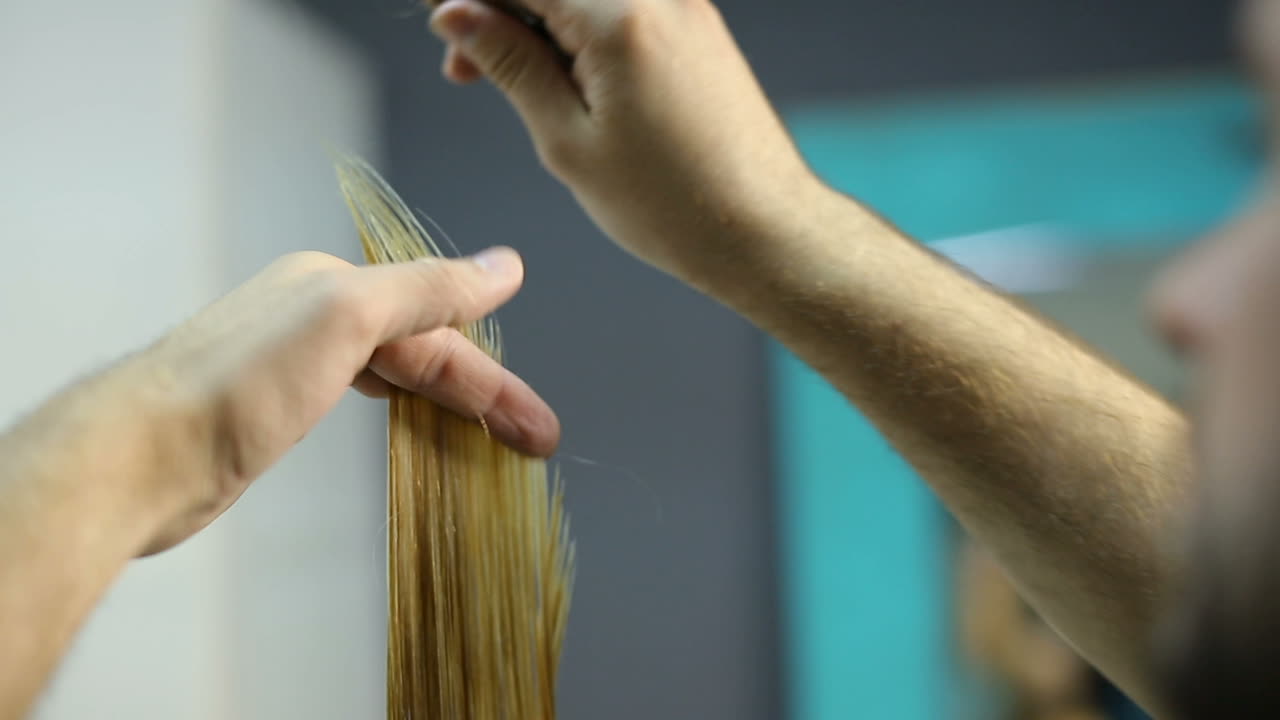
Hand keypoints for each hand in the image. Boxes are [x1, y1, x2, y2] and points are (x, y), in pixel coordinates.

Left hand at [122, 248, 556, 553]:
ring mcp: (291, 364)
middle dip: (482, 400)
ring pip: (393, 379)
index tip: (539, 424)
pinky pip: (360, 403)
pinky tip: (412, 433)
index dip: (494, 381)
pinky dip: (401, 417)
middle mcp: (314, 316)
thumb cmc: (239, 383)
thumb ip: (429, 288)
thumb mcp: (348, 316)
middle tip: (533, 443)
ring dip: (447, 410)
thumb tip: (505, 266)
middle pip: (422, 354)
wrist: (140, 455)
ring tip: (491, 447)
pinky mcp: (271, 410)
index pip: (438, 328)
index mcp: (334, 284)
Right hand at [428, 0, 820, 282]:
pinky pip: (617, 10)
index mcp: (617, 18)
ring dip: (533, 21)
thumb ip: (510, 64)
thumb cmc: (673, 204)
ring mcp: (681, 6)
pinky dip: (574, 31)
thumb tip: (456, 14)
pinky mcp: (694, 27)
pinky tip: (551, 75)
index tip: (435, 18)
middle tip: (461, 62)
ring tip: (496, 78)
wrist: (763, 228)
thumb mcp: (567, 140)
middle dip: (498, 9)